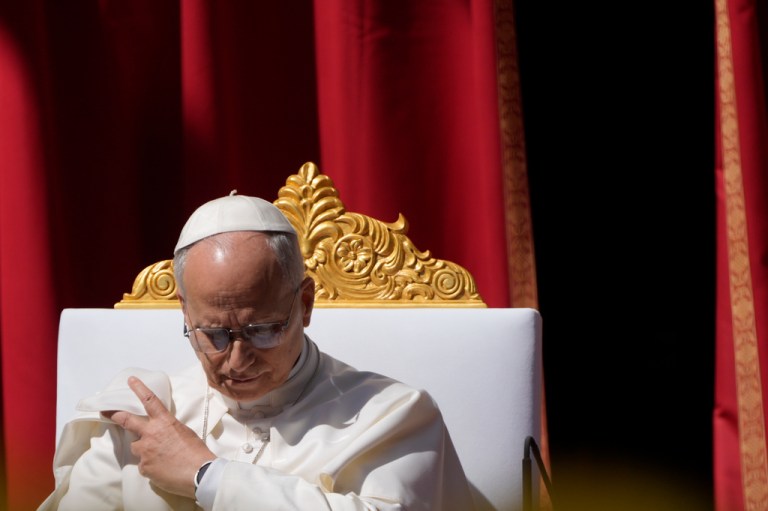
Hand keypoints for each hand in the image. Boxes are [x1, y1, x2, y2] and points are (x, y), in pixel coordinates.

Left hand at [103, 376, 215, 497]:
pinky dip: (151, 465)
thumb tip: (161, 434)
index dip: (139, 389)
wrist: (198, 474)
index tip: (131, 381)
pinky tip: (163, 468)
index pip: (150, 400)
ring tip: (159, 456)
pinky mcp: (144, 467)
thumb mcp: (184, 432)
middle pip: (127, 421)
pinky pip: (144, 464)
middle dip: (114, 415)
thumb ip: (168, 429)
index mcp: (164, 422)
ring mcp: (145, 451)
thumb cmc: (196, 451)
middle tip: (104, 411)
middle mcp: (150, 434)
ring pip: (137, 447)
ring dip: (144, 449)